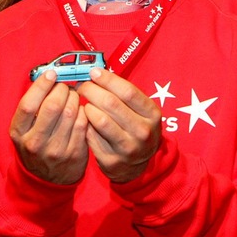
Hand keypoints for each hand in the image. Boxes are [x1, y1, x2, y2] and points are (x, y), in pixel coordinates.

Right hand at [10, 71, 89, 184]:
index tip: (51, 74)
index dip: (41, 85)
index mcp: (18, 132)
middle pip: (52, 106)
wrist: (45, 179)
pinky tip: (80, 110)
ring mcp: (56, 150)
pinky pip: (83, 123)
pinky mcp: (74, 154)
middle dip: (62, 90)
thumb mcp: (24, 128)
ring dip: (75, 98)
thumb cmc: (35, 143)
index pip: (28, 104)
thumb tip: (48, 76)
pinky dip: (84, 111)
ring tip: (73, 97)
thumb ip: (32, 104)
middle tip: (65, 87)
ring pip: (71, 112)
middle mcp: (35, 143)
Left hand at [79, 68, 161, 183]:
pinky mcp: (111, 160)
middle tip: (83, 86)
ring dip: (87, 107)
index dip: (108, 79)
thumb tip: (96, 73)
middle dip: (92, 90)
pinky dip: (85, 125)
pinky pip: (91, 136)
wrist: (136, 164)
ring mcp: (128, 148)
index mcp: (152, 115)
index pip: (128, 91)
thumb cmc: (135, 127)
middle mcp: (143, 132)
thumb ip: (123, 93)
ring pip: (99, 120)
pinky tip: (85, 120)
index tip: (94, 72)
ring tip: (85, 103)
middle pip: (111, 103)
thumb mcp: (141, 110)